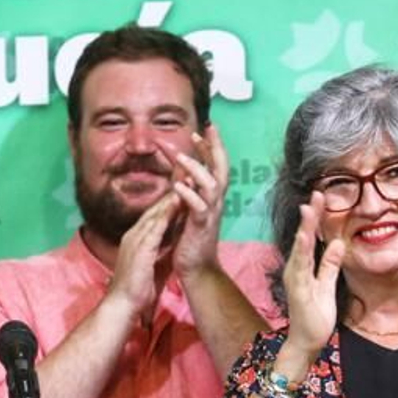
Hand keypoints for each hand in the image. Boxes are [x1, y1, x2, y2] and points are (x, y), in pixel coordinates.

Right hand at [107, 194, 178, 319]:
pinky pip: (155, 227)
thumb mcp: (150, 264)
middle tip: (186, 178)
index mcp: (136, 239)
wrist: (122, 304)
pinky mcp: (139, 249)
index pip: (153, 216)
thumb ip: (158, 250)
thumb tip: (169, 244)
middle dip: (170, 194)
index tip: (184, 191)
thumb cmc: (137, 289)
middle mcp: (133, 235)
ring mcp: (135, 241)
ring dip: (170, 199)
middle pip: (153, 210)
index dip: (168, 203)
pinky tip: (177, 203)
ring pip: (154, 214)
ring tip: (185, 184)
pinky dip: (166, 214)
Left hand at [169, 126, 228, 280]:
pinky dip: (189, 195)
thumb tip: (182, 174)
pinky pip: (199, 208)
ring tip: (181, 157)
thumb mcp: (188, 209)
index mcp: (211, 196)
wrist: (196, 267)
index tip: (201, 129)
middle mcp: (215, 201)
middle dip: (213, 148)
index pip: (214, 165)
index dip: (210, 147)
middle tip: (205, 129)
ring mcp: (211, 213)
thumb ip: (187, 191)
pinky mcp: (202, 226)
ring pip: (211, 184)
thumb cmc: (191, 238)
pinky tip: (178, 186)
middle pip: (220, 168)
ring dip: (197, 169)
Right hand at [280, 192, 344, 369]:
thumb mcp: (327, 283)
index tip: (321, 198)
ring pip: (300, 248)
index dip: (315, 218)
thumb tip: (339, 242)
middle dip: (310, 216)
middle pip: (303, 237)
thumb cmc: (315, 314)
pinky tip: (304, 238)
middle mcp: (295, 269)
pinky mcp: (298, 288)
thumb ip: (330, 264)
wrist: (306, 340)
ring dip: (305, 228)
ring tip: (309, 208)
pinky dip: (301, 250)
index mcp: (302, 267)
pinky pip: (300, 266)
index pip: (310, 238)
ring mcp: (295, 278)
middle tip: (316, 194)